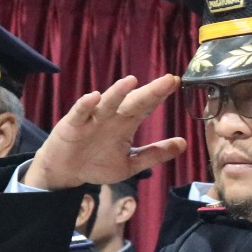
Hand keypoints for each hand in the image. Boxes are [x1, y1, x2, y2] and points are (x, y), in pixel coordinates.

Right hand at [24, 75, 187, 190]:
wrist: (67, 172)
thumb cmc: (98, 163)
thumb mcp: (131, 163)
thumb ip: (155, 154)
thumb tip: (183, 144)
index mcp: (126, 124)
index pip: (146, 106)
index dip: (160, 95)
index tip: (176, 82)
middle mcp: (112, 117)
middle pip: (133, 101)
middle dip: (149, 91)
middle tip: (168, 80)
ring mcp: (92, 119)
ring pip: (107, 103)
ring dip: (118, 92)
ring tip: (132, 81)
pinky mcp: (72, 125)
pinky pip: (80, 112)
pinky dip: (85, 105)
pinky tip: (94, 97)